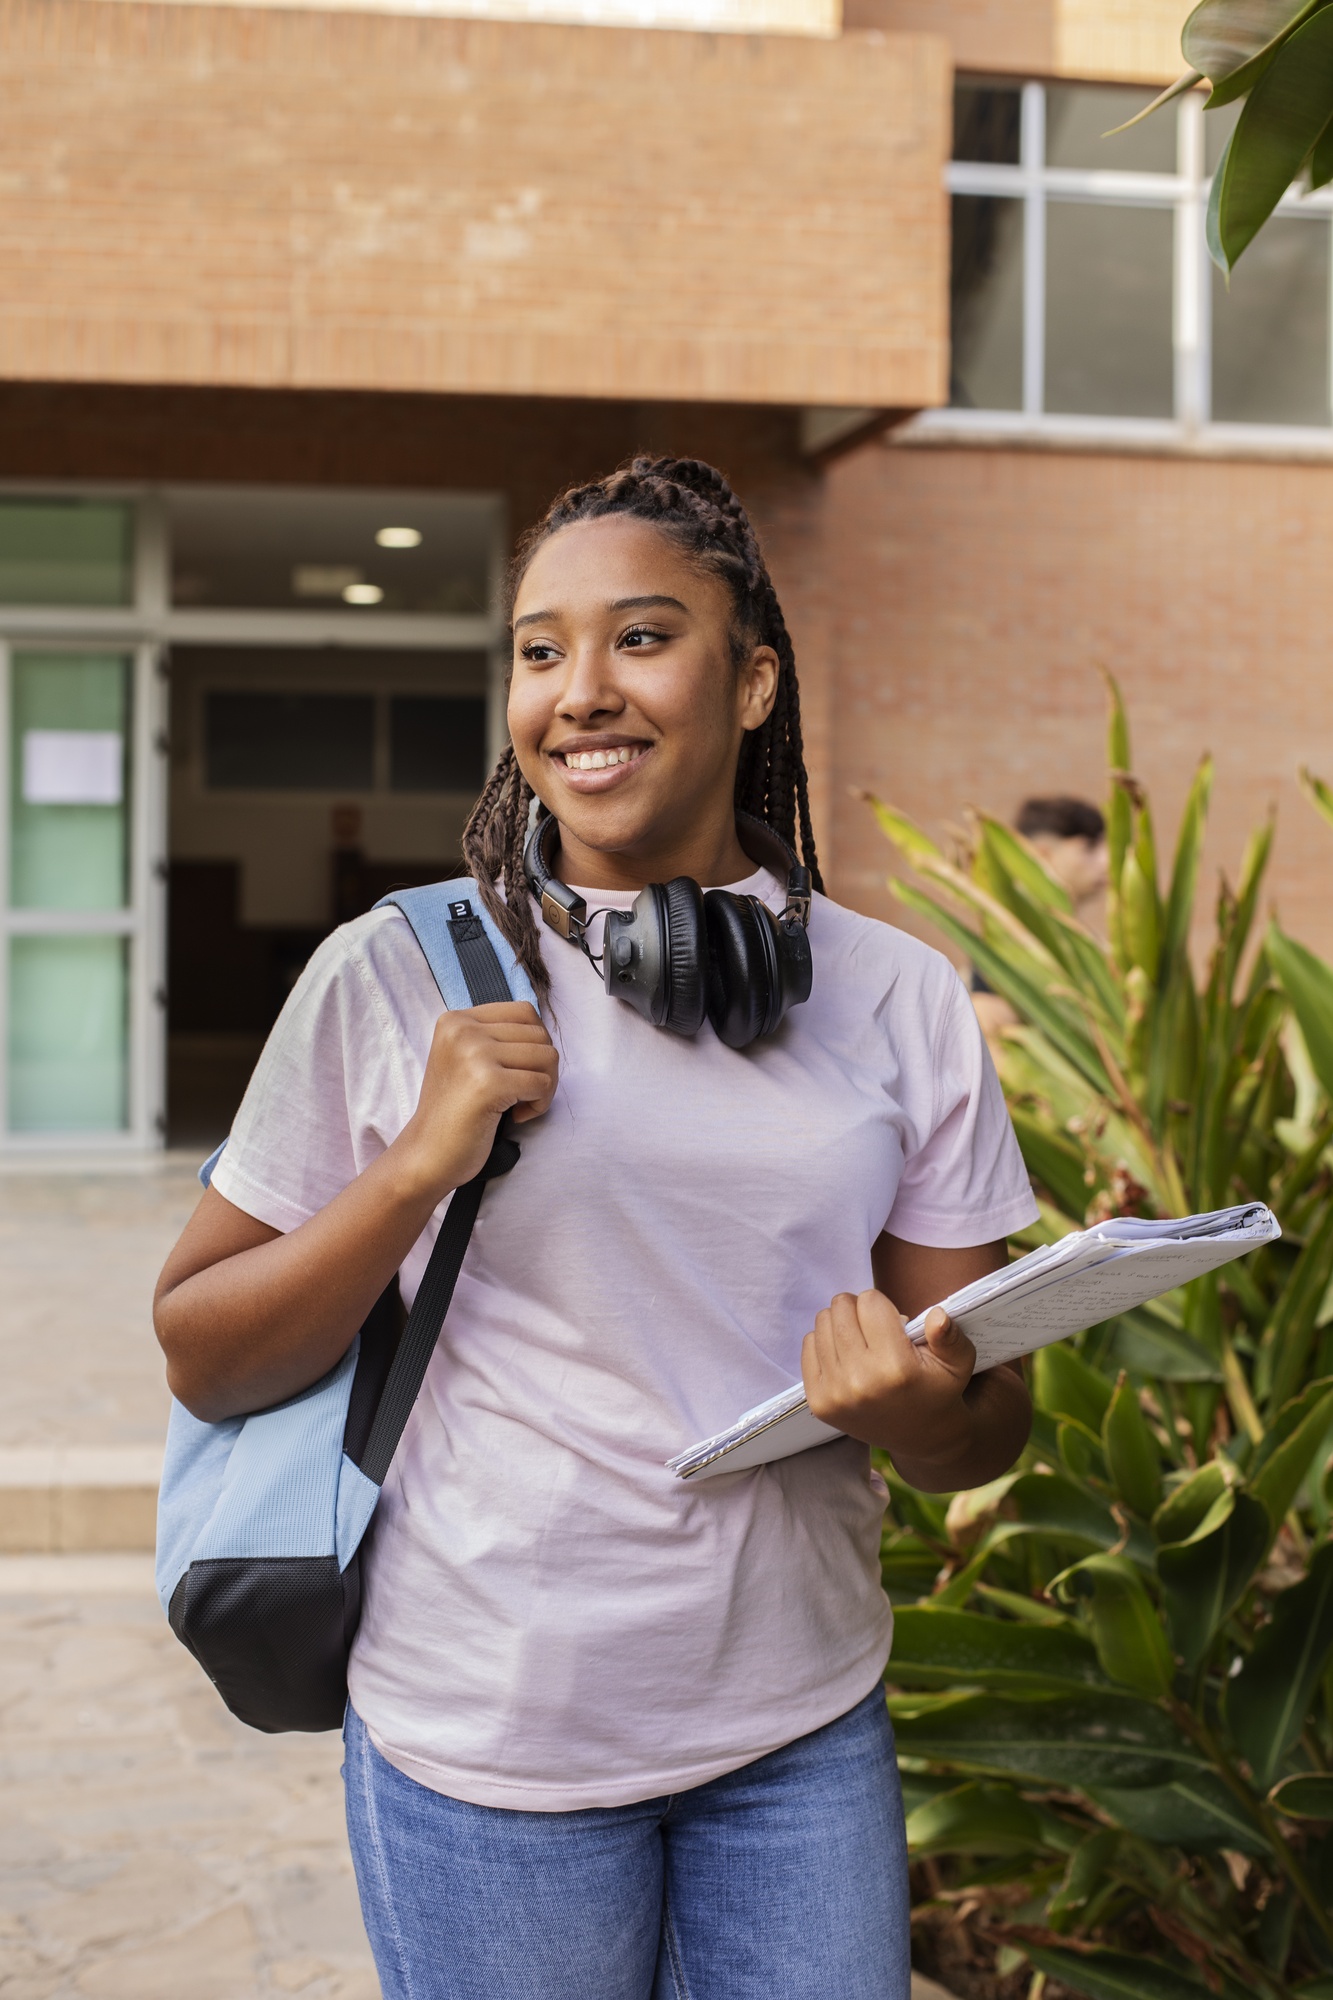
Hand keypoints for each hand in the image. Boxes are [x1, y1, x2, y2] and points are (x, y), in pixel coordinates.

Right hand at [394, 1001, 557, 1200]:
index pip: (524, 1012)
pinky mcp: (488, 1083)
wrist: (426, 1154)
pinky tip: (517, 1117)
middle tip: (523, 1094)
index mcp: (456, 1020)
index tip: (518, 1071)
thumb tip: (543, 1030)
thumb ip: (496, 1038)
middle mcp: (463, 1030)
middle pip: (539, 1034)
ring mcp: (474, 1055)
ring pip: (547, 1057)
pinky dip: (539, 1105)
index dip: (534, 1044)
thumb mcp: (465, 1059)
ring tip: (520, 1105)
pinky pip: (542, 1084)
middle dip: (543, 1068)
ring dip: (545, 1087)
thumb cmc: (453, 1112)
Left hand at [801, 1289, 978, 1473]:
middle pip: (841, 1307)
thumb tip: (937, 1316)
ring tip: (862, 1343)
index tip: (894, 1324)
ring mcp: (835, 1392)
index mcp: (895, 1368)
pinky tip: (847, 1357)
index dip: (883, 1306)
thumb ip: (950, 1337)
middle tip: (876, 1331)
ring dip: (842, 1324)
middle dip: (860, 1310)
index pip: (870, 1301)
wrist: (920, 1437)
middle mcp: (861, 1380)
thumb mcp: (958, 1364)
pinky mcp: (818, 1401)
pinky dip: (826, 1342)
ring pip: (823, 1322)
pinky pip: (808, 1344)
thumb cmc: (938, 1391)